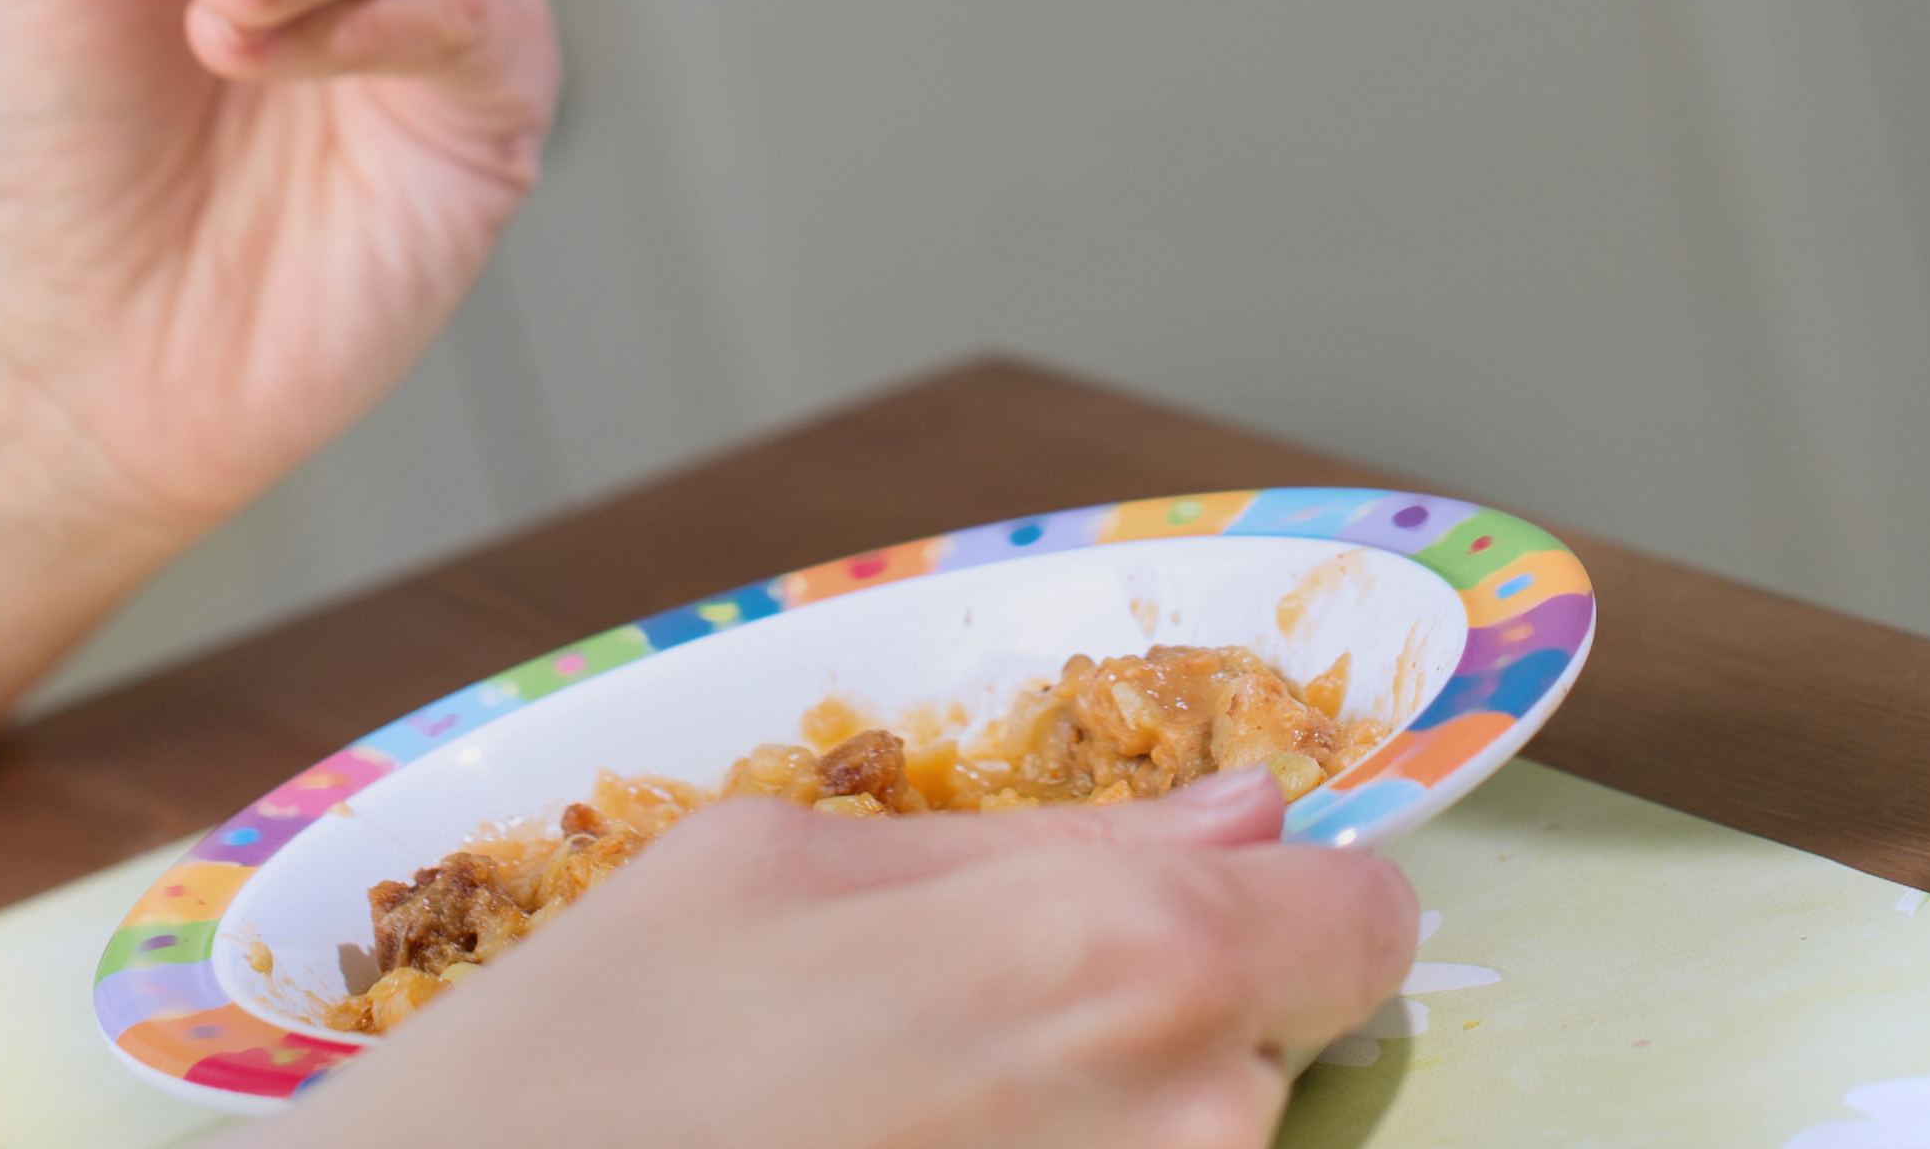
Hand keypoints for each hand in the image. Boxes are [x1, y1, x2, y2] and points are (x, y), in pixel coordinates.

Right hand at [300, 770, 1421, 1148]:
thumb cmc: (570, 1075)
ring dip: (1091, 1133)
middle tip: (965, 1050)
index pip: (1359, 921)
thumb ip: (1041, 839)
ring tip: (898, 1127)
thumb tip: (1240, 812)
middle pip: (1272, 1056)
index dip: (1284, 908)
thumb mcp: (772, 869)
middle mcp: (1179, 1120)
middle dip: (1165, 1033)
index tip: (1204, 921)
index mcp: (1124, 949)